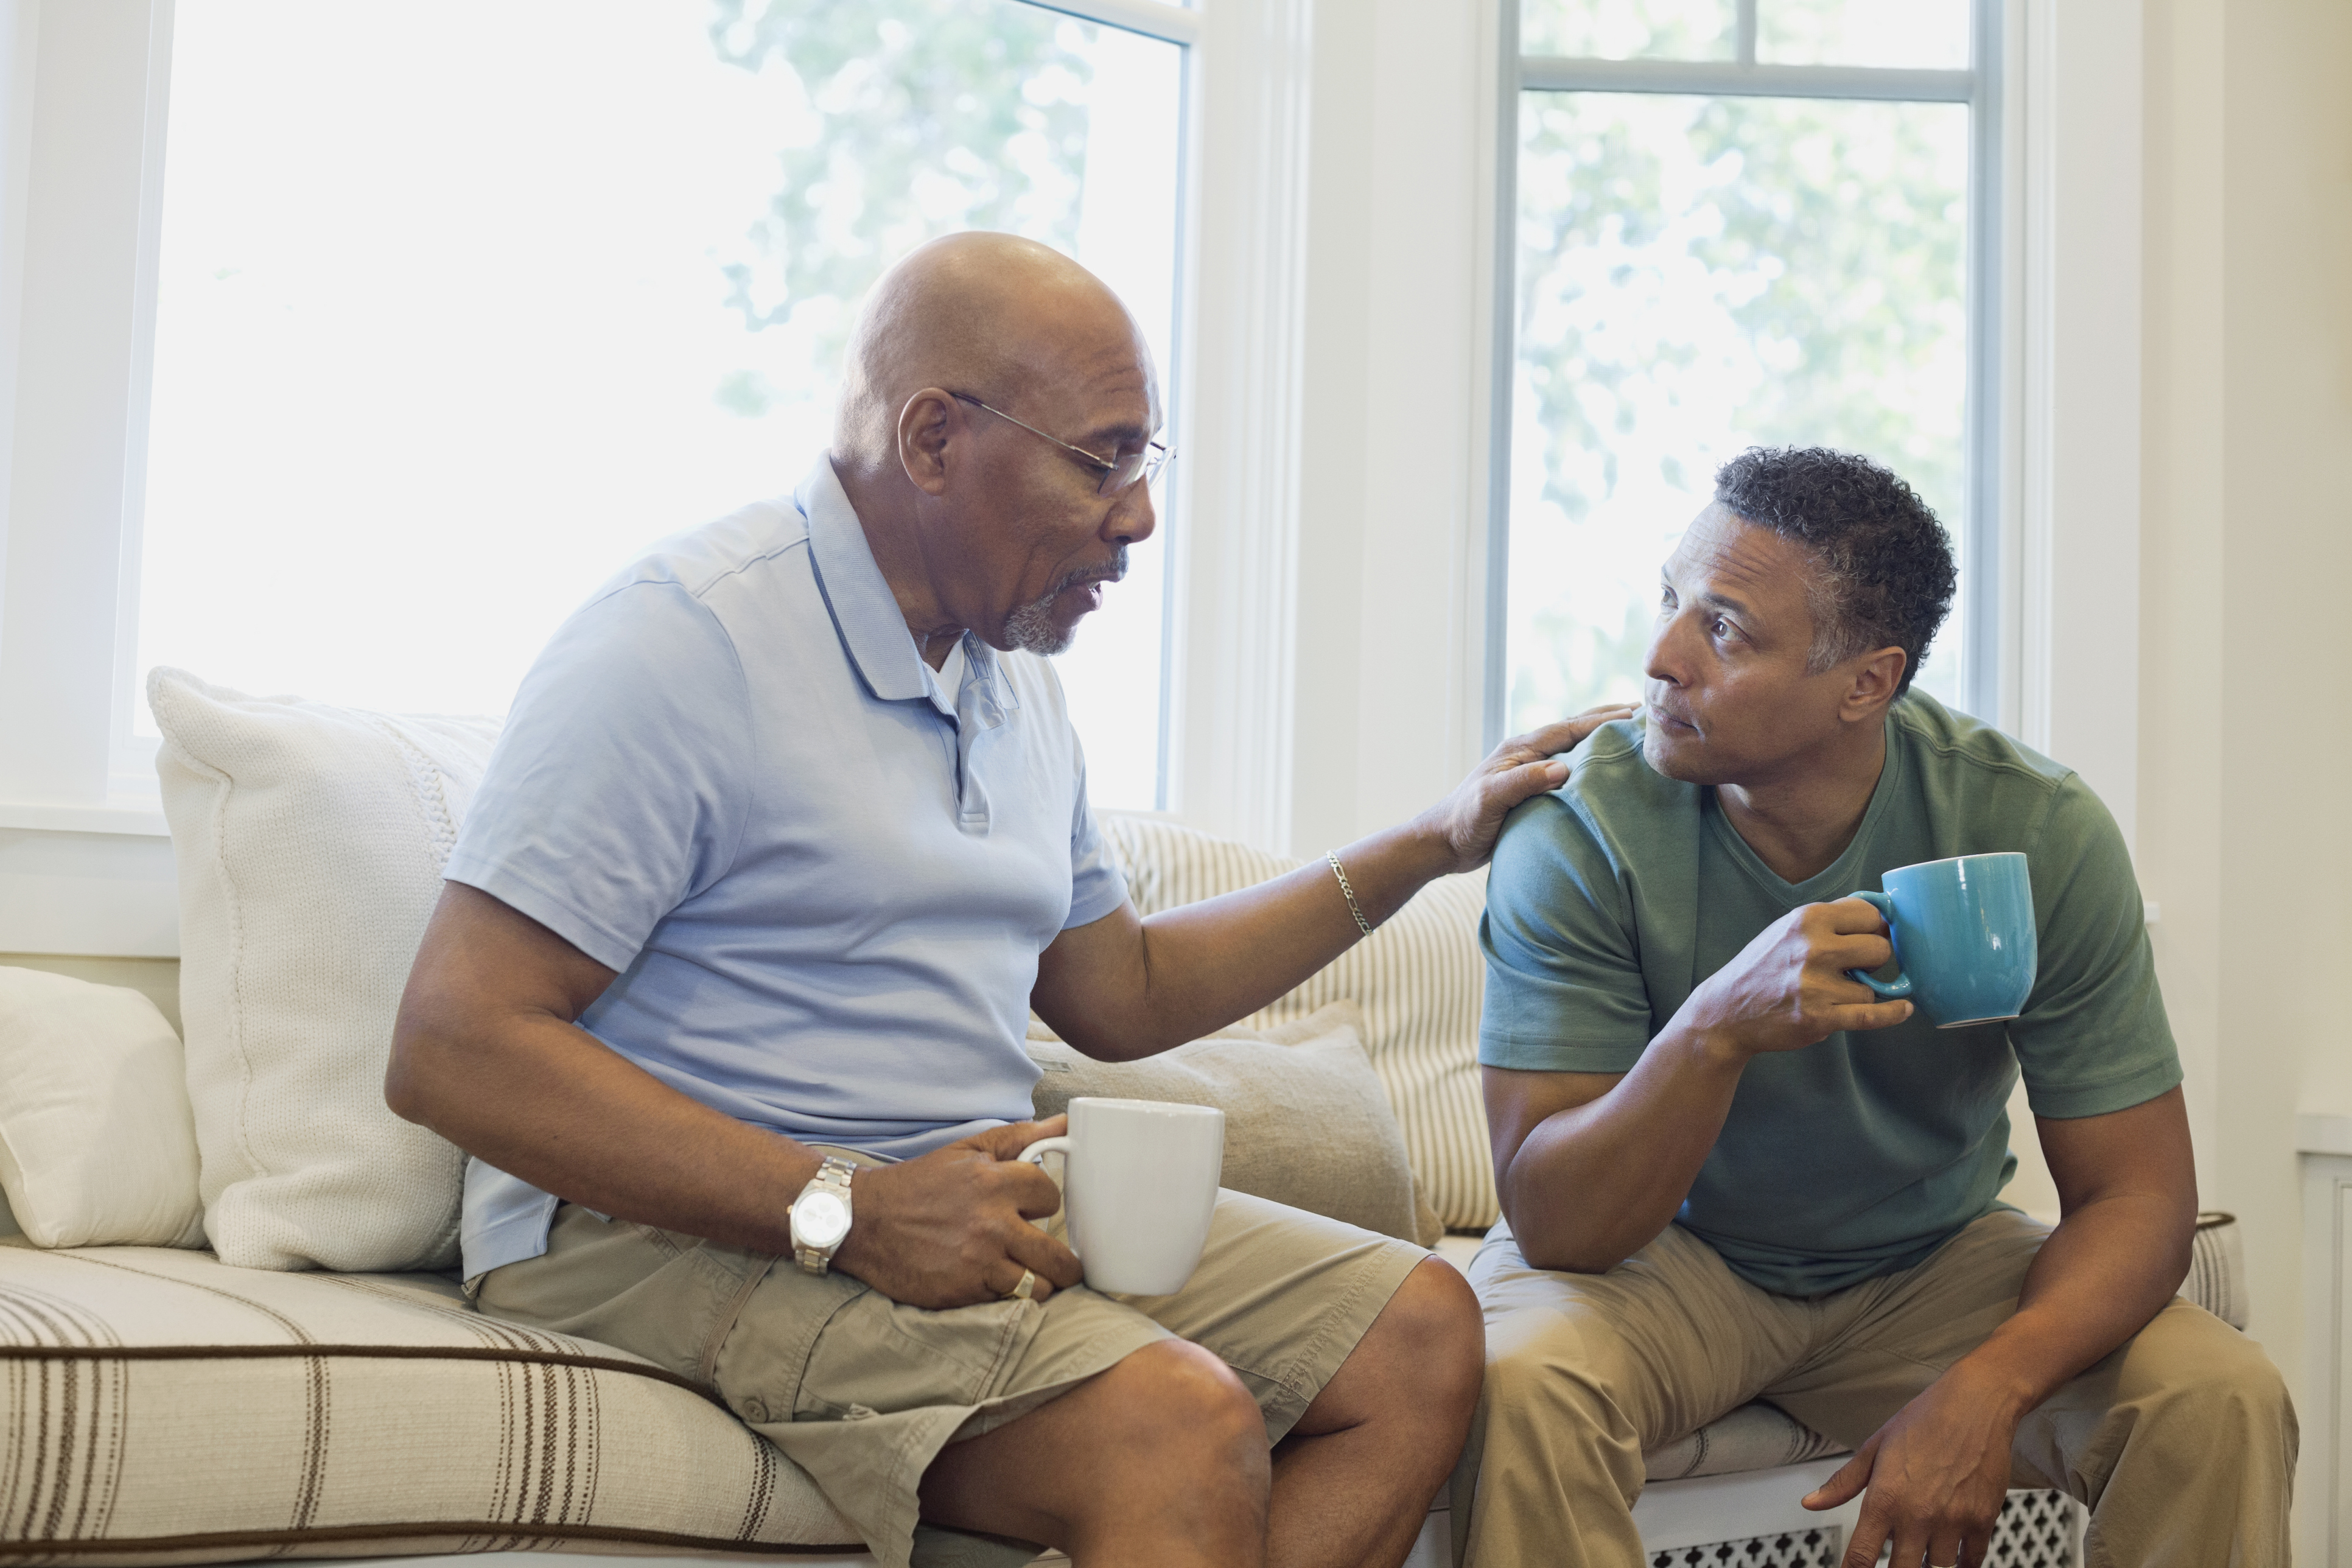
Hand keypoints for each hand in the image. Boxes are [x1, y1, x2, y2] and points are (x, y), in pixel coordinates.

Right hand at [830, 1117, 1082, 1308]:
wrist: (863, 1222)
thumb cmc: (918, 1184)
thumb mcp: (966, 1151)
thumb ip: (1019, 1138)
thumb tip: (1066, 1124)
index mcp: (993, 1182)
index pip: (1052, 1196)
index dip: (1044, 1202)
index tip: (1033, 1208)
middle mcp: (990, 1224)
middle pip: (1058, 1256)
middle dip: (1063, 1261)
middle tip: (1056, 1259)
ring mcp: (977, 1263)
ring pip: (1039, 1287)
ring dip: (1039, 1282)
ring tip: (1028, 1274)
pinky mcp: (962, 1293)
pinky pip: (1005, 1302)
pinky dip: (1006, 1295)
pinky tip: (994, 1280)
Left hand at [1414, 703, 1638, 873]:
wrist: (1443, 843)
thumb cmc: (1464, 821)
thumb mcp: (1491, 799)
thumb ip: (1523, 782)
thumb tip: (1563, 769)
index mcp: (1519, 749)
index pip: (1568, 729)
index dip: (1601, 721)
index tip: (1633, 713)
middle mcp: (1526, 754)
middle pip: (1574, 729)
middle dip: (1607, 718)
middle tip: (1642, 711)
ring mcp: (1529, 771)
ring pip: (1572, 747)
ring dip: (1600, 737)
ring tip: (1631, 731)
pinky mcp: (1531, 790)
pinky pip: (1568, 769)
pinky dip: (1589, 763)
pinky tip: (1604, 769)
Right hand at [1677, 898, 1911, 1060]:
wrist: (1727, 1009)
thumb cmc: (1764, 966)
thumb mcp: (1789, 928)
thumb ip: (1831, 918)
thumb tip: (1880, 910)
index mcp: (1808, 919)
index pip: (1872, 915)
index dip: (1876, 929)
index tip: (1872, 938)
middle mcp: (1814, 948)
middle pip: (1881, 949)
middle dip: (1874, 960)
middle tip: (1855, 967)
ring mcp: (1816, 985)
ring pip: (1872, 987)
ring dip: (1859, 992)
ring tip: (1832, 992)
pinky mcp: (1819, 1018)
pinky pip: (1871, 1015)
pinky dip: (1890, 1014)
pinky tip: (1903, 1008)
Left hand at [1803, 1362, 2024, 1567]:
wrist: (1975, 1404)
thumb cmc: (1922, 1421)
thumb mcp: (1874, 1448)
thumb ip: (1842, 1483)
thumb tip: (1810, 1503)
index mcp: (1885, 1498)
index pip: (1862, 1557)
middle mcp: (1918, 1515)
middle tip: (1892, 1558)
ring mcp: (1953, 1521)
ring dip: (1927, 1564)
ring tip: (1921, 1551)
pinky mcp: (1983, 1520)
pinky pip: (1971, 1562)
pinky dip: (1961, 1564)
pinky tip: (1952, 1555)